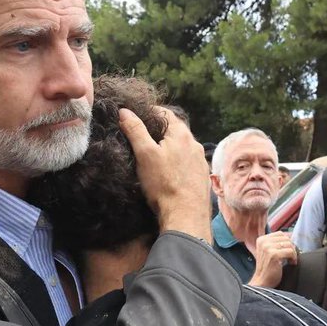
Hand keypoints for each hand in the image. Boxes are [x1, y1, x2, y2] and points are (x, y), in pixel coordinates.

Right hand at [121, 107, 211, 241]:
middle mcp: (195, 144)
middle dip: (158, 130)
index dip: (148, 112)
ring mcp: (200, 160)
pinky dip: (177, 161)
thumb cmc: (163, 183)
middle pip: (174, 129)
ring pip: (182, 146)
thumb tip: (125, 111)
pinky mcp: (201, 176)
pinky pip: (187, 162)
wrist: (186, 215)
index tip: (135, 117)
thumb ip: (135, 130)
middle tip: (141, 136)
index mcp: (181, 134)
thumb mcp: (144, 154)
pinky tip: (168, 171)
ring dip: (169, 146)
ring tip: (153, 155)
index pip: (164, 112)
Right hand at [247, 231, 297, 286]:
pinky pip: (290, 251)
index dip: (287, 242)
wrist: (262, 282)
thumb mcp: (269, 252)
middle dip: (291, 248)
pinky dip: (294, 258)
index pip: (280, 234)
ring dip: (293, 253)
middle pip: (286, 238)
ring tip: (290, 260)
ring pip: (289, 244)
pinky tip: (291, 263)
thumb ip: (276, 243)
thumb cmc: (267, 269)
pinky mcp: (273, 255)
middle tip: (290, 257)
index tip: (287, 251)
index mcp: (261, 239)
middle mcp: (263, 242)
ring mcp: (268, 248)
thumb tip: (291, 236)